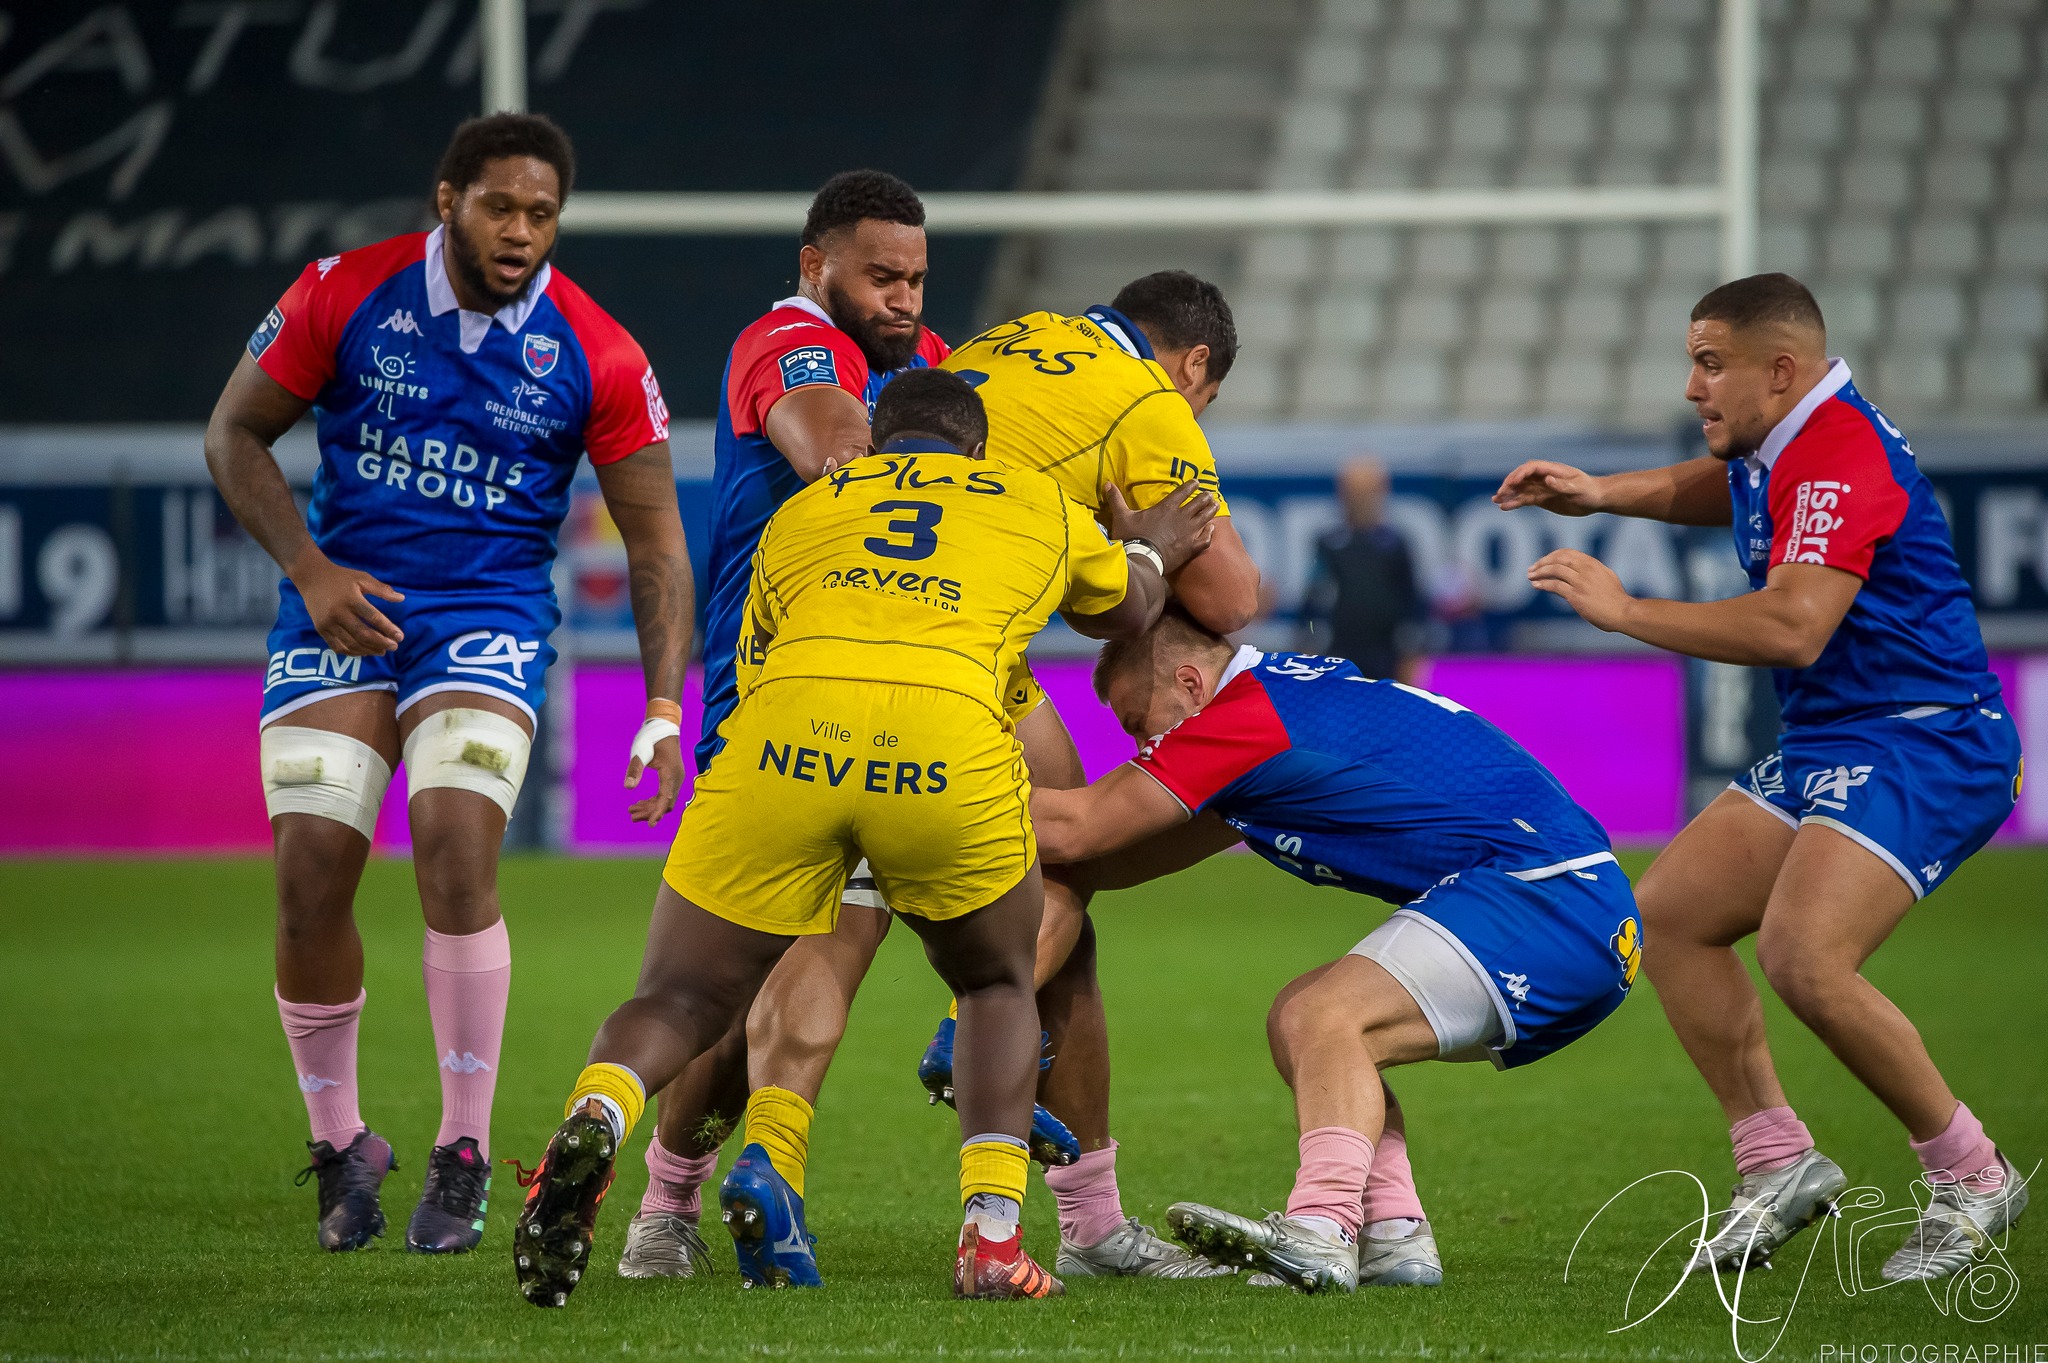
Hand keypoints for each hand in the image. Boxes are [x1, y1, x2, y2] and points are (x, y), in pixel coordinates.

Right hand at [289, 549, 403, 654]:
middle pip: (363, 634)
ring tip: (382, 651)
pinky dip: (352, 652)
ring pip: (351, 643)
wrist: (311, 577)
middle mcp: (338, 613)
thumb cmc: (340, 577)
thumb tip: (402, 598)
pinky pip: (337, 646)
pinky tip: (364, 652)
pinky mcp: (320, 629)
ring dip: (369, 650)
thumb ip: (381, 589)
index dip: (388, 629)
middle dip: (381, 642)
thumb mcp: (362, 578)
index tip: (400, 637)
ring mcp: (327, 623)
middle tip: (394, 647)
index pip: (373, 617)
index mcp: (351, 599)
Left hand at [625, 728, 684, 823]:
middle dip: (649, 812)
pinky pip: (665, 794)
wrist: (664, 726)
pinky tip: (641, 802)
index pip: (665, 799)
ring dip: (650, 808)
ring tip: (632, 811)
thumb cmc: (651, 738)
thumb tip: (628, 788)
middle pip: (665, 803)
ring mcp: (676, 778)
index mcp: (670, 773)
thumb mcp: (640, 752)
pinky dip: (653, 801)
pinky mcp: (672, 777)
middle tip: (631, 816)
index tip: (650, 825)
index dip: (657, 813)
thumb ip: (635, 770)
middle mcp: (676, 778)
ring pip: (665, 800)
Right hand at [1103, 478, 1217, 574]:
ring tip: (1215, 505)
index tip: (1197, 481)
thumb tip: (1107, 484)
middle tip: (1209, 494)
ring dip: (1210, 510)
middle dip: (1204, 497)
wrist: (1142, 560)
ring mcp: (1188, 533)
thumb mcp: (1121, 517)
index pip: (1182, 492)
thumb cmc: (1131, 537)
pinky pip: (1204, 539)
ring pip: (1204, 518)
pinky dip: (1209, 533)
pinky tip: (1212, 529)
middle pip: (1197, 503)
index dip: (1191, 485)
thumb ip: (1116, 499)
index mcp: (1166, 508)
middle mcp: (1180, 518)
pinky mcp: (1190, 548)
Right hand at [1493, 460, 1604, 515]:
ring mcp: (1542, 488)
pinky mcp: (1542, 499)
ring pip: (1521, 489)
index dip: (1520, 474)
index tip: (1512, 483)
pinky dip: (1515, 503)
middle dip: (1510, 484)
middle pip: (1522, 477)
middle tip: (1500, 494)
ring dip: (1508, 494)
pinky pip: (1525, 500)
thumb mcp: (1578, 488)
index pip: (1531, 468)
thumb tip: (1547, 479)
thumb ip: (1562, 484)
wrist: (1596, 499)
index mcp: (1553, 470)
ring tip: (1496, 500)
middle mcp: (1544, 477)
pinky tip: (1504, 507)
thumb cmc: (1590, 491)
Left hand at [1528, 549, 1634, 631]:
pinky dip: (1543, 584)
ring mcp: (1581, 581)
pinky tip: (1536, 585)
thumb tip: (1576, 572)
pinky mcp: (1576, 595)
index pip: (1568, 553)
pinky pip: (1555, 586)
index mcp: (1593, 563)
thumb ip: (1591, 572)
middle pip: (1559, 558)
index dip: (1552, 556)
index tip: (1544, 561)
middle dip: (1543, 562)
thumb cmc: (1616, 599)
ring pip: (1555, 570)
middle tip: (1532, 568)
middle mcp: (1586, 569)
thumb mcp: (1605, 578)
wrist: (1623, 612)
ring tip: (1530, 576)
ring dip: (1539, 572)